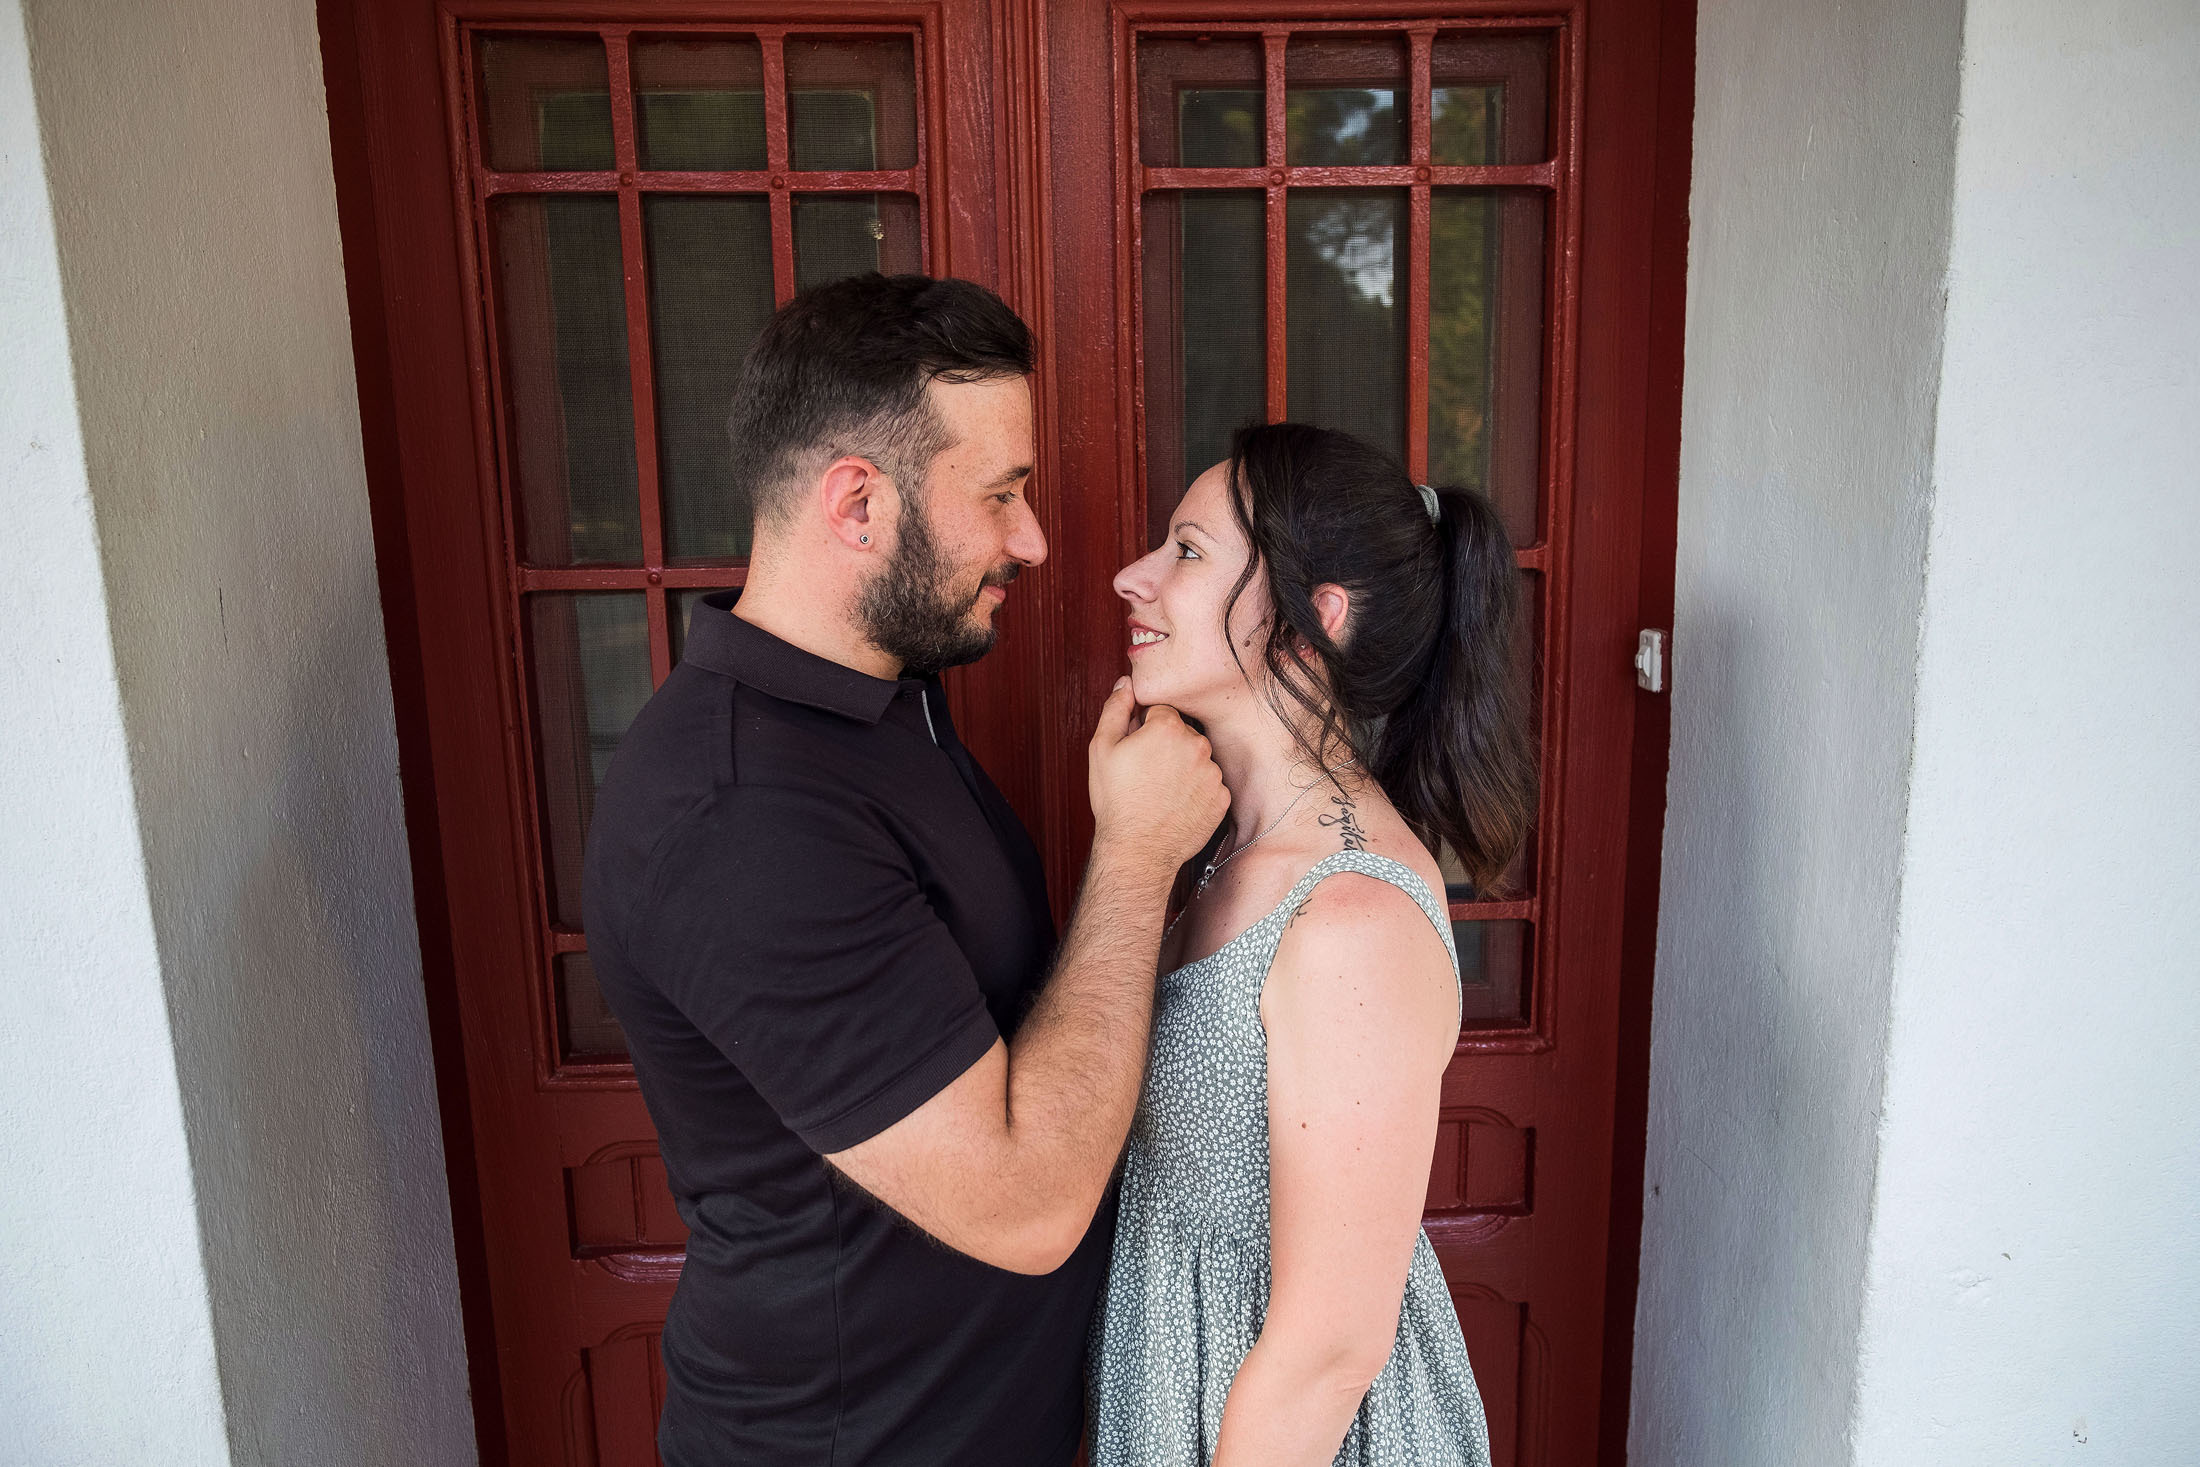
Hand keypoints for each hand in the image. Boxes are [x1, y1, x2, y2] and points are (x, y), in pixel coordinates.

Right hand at [1088, 678, 1229, 868]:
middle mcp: (1198, 745)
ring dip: (1184, 768)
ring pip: (1198, 759)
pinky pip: (1209, 785)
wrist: (1138, 850)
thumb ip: (1115, 709)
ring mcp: (1213, 774)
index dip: (1145, 729)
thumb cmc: (1117, 801)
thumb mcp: (1102, 749)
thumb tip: (1125, 684)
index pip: (1161, 712)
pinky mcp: (1222, 798)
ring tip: (1161, 792)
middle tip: (1146, 773)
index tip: (1137, 749)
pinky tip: (1176, 804)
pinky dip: (1196, 791)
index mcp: (1169, 728)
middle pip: (1182, 734)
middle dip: (1166, 747)